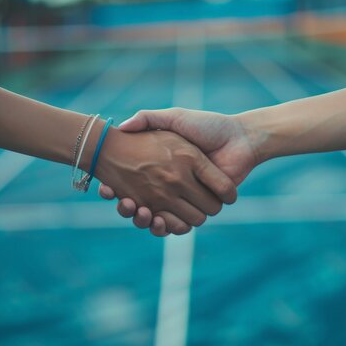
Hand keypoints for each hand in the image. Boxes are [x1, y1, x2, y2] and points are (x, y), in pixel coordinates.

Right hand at [99, 108, 259, 234]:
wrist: (239, 138)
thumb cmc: (207, 126)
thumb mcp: (174, 119)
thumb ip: (149, 118)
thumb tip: (122, 126)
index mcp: (162, 168)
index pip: (131, 184)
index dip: (116, 189)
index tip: (107, 188)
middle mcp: (170, 186)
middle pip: (140, 206)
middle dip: (128, 209)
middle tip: (123, 202)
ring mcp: (183, 198)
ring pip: (154, 219)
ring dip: (142, 220)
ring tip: (136, 209)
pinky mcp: (198, 208)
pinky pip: (176, 225)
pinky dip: (163, 227)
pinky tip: (154, 218)